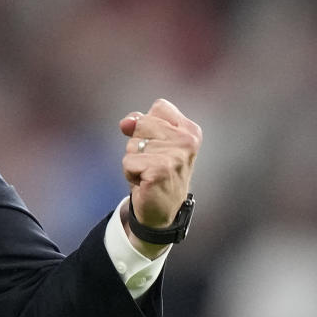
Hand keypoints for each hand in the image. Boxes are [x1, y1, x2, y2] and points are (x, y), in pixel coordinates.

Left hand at [118, 98, 201, 254]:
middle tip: (151, 161)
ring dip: (133, 160)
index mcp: (190, 130)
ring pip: (132, 144)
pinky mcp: (160, 171)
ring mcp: (175, 157)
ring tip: (148, 172)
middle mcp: (187, 141)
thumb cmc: (156, 170)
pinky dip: (130, 173)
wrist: (161, 209)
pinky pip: (128, 161)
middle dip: (138, 143)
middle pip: (142, 123)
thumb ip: (139, 123)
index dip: (148, 123)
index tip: (157, 142)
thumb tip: (126, 123)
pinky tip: (145, 182)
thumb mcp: (152, 141)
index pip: (159, 106)